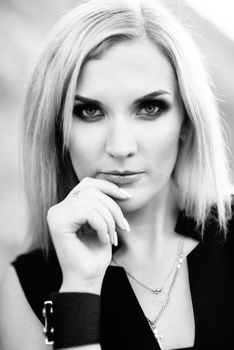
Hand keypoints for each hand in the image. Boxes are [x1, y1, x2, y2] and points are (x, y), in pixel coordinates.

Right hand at [47, 177, 130, 293]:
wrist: (87, 280)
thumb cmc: (95, 256)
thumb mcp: (103, 225)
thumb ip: (102, 205)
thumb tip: (116, 188)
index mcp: (67, 207)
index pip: (88, 184)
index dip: (109, 187)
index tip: (127, 197)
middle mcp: (58, 209)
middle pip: (92, 191)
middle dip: (113, 207)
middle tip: (123, 227)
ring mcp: (56, 215)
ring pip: (92, 202)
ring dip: (109, 220)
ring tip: (112, 237)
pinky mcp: (58, 223)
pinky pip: (88, 212)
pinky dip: (102, 226)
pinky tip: (104, 240)